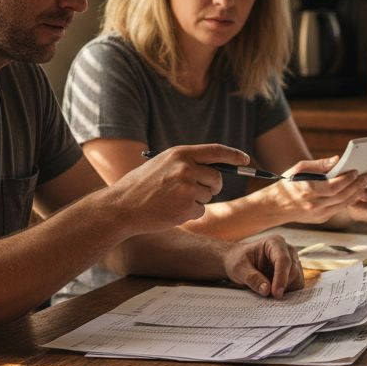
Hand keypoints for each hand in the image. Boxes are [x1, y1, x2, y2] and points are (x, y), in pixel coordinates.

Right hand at [110, 144, 247, 232]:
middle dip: (212, 187)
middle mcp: (186, 168)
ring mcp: (187, 188)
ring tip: (172, 200)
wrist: (121, 206)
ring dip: (196, 201)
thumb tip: (216, 168)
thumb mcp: (163, 164)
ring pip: (208, 196)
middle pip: (217, 178)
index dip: (234, 155)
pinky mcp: (186, 207)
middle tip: (195, 192)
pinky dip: (189, 214)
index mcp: (180, 153)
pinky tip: (170, 211)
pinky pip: (200, 211)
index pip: (216, 151)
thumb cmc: (141, 186)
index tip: (245, 160)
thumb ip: (187, 162)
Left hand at [224, 234, 303, 298]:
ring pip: (297, 280)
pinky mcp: (293, 274)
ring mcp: (292, 262)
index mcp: (275, 243)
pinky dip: (286, 293)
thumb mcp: (239, 268)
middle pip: (293, 271)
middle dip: (282, 286)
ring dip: (285, 290)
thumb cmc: (237, 260)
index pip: (284, 260)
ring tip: (267, 292)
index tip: (276, 294)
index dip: (281, 278)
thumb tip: (267, 290)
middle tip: (267, 297)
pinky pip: (296, 286)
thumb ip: (252, 278)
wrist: (238, 262)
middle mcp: (287, 251)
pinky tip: (273, 292)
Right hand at [273, 156, 366, 223]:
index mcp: (308, 191)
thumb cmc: (287, 184)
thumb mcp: (299, 168)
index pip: (334, 187)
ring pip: (343, 205)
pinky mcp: (321, 219)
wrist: (275, 206)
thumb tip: (337, 160)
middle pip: (342, 197)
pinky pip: (339, 209)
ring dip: (356, 193)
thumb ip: (320, 164)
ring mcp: (318, 214)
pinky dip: (348, 200)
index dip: (348, 179)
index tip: (356, 171)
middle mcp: (314, 205)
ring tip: (365, 183)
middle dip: (357, 186)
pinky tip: (355, 192)